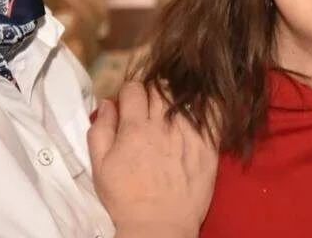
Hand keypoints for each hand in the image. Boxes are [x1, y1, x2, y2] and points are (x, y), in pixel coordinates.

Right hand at [88, 81, 217, 237]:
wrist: (159, 225)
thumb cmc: (125, 198)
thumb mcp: (100, 166)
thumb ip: (101, 130)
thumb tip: (107, 103)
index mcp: (135, 128)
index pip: (134, 88)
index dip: (130, 93)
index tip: (131, 103)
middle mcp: (164, 125)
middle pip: (160, 87)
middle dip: (152, 91)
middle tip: (150, 106)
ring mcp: (189, 134)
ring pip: (184, 97)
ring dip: (175, 98)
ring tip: (171, 112)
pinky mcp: (208, 146)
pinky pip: (211, 114)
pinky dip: (205, 107)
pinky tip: (198, 112)